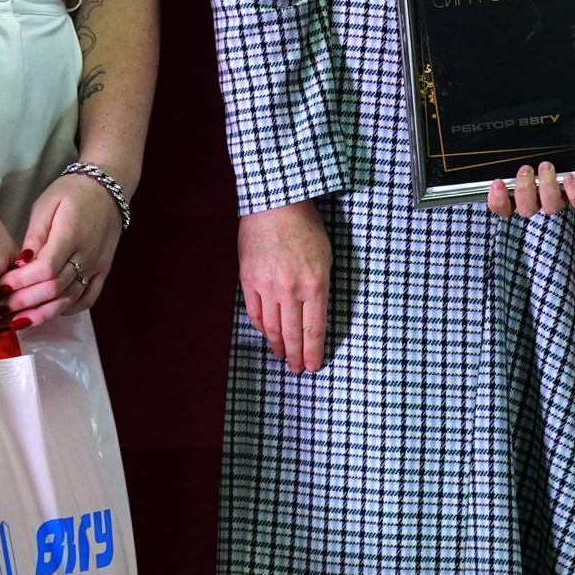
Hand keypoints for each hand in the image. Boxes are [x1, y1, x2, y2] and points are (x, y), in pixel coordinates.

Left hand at [0, 171, 124, 329]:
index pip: (44, 270)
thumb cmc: (72, 192)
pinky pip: (88, 298)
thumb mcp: (46, 205)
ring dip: (40, 314)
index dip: (19, 283)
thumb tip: (20, 264)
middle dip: (22, 303)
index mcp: (71, 235)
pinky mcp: (104, 270)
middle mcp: (87, 255)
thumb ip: (34, 236)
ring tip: (14, 321)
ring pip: (69, 299)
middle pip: (54, 289)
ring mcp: (98, 265)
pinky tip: (49, 312)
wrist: (109, 188)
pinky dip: (68, 310)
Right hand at [238, 199, 331, 373]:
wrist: (275, 204)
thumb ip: (321, 286)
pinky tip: (266, 334)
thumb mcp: (325, 257)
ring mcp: (267, 287)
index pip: (314, 329)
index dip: (313, 351)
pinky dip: (261, 327)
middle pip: (293, 334)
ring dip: (277, 345)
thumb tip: (315, 313)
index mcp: (315, 285)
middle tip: (296, 370)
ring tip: (281, 356)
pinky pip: (254, 312)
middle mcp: (290, 291)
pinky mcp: (248, 281)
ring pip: (272, 328)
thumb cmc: (306, 227)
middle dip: (296, 355)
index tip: (312, 366)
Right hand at [485, 161, 574, 218]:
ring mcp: (557, 203)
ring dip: (547, 186)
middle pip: (527, 209)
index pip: (503, 208)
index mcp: (518, 198)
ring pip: (551, 206)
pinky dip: (574, 192)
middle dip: (525, 189)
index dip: (498, 200)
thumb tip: (493, 152)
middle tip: (526, 169)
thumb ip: (509, 161)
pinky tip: (569, 178)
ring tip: (545, 167)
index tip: (498, 182)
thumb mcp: (519, 158)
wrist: (570, 165)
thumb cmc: (538, 164)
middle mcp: (537, 204)